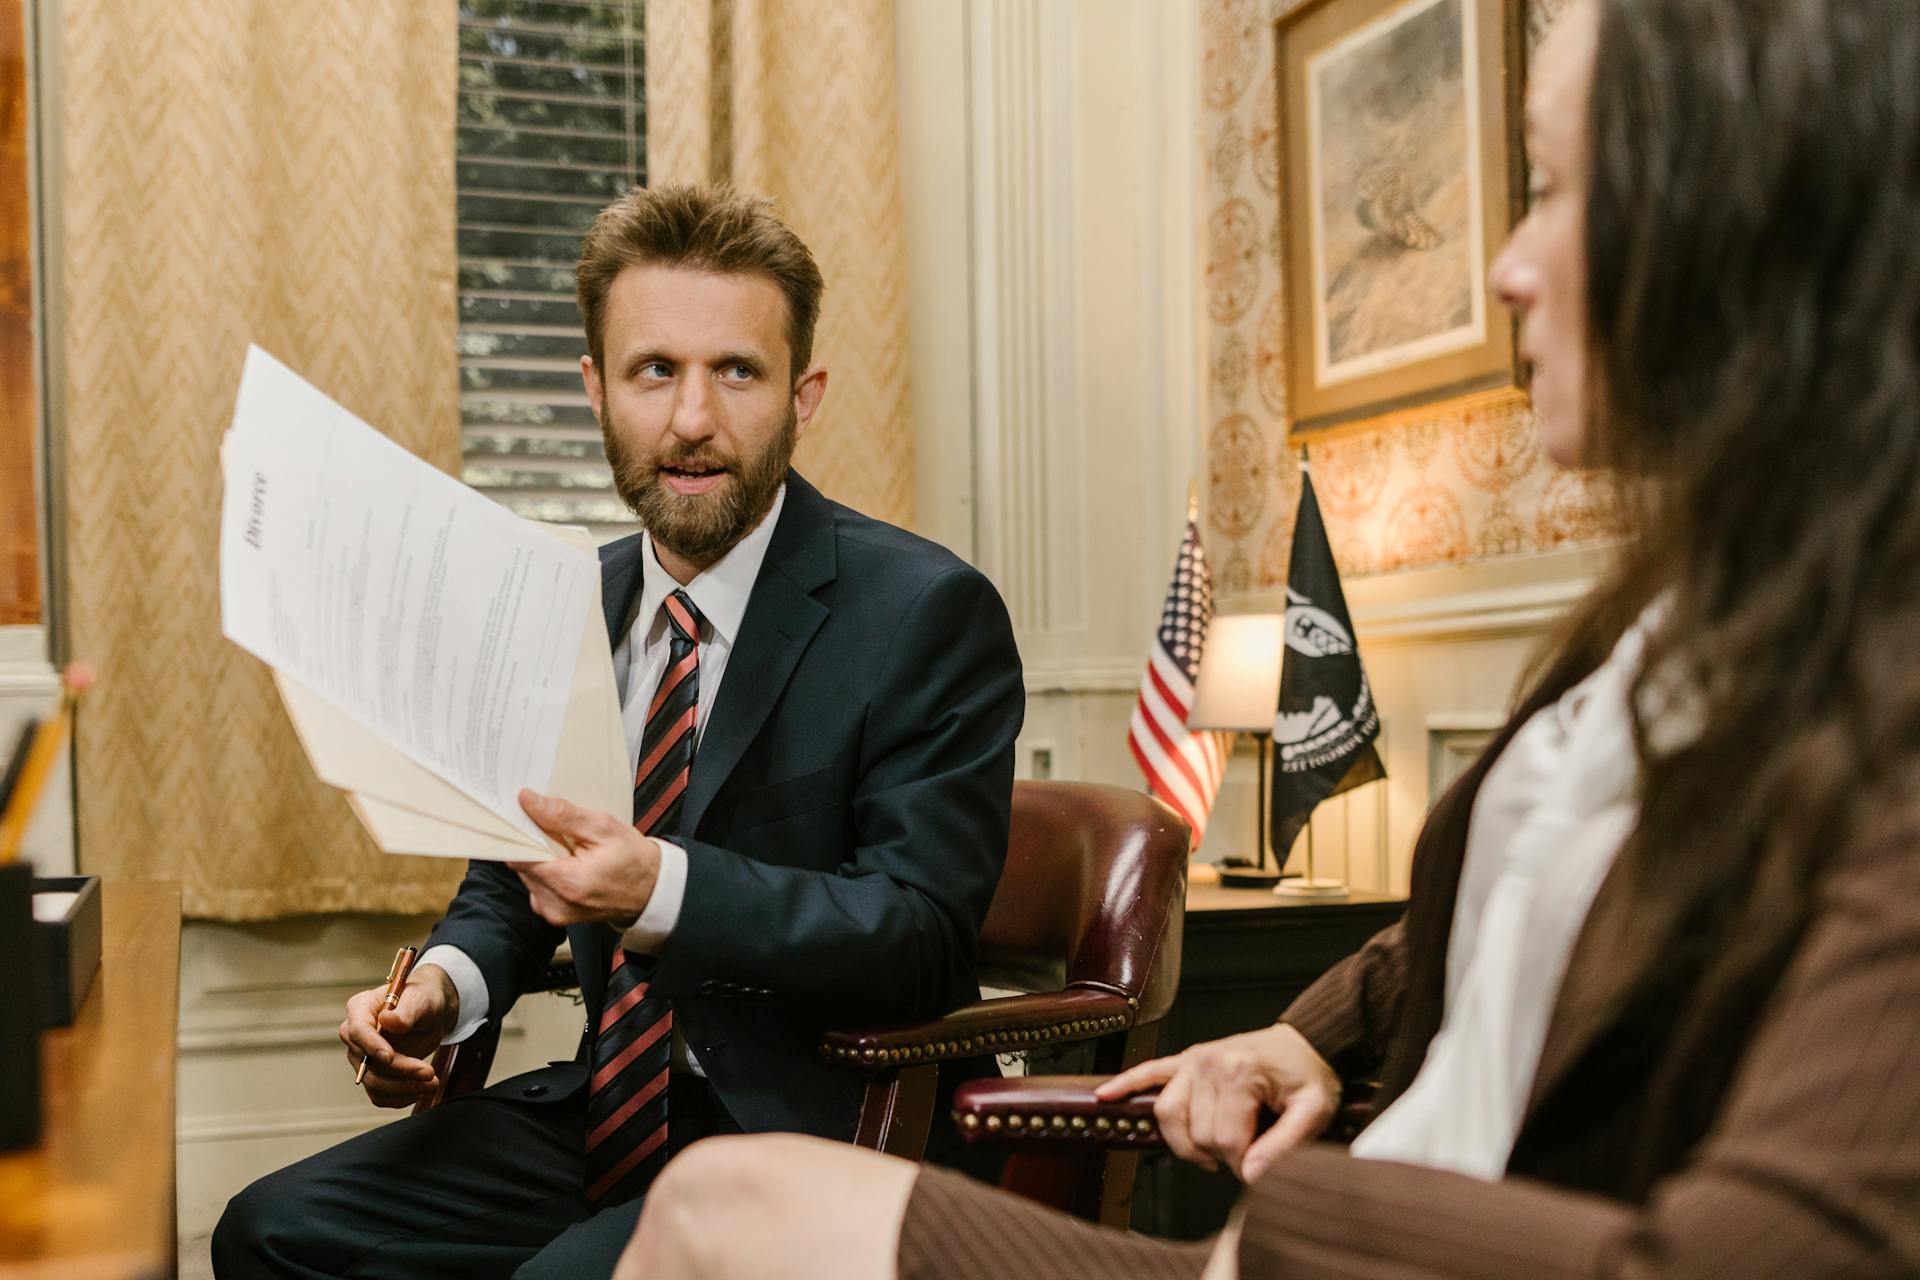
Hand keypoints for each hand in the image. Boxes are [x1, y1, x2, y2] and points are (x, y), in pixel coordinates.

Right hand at [339, 962, 458, 1108]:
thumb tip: (386, 1021)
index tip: (390, 1057)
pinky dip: (399, 1098)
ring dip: (402, 1088)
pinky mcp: (375, 1073)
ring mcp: (363, 1057)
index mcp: (360, 1008)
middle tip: (429, 1073)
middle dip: (398, 1070)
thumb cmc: (422, 997)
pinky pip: (379, 1095)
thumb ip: (405, 1012)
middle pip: (366, 1061)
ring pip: (373, 1082)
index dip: (372, 1046)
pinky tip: (420, 1090)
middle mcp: (356, 1036)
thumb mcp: (420, 998)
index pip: (357, 1030)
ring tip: (432, 1083)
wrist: (430, 1012)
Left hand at [511, 789, 660, 926]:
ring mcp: (553, 912)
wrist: (651, 890)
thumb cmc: (633, 860)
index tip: (527, 818)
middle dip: (534, 845)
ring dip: (541, 859)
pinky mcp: (554, 914)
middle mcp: (555, 903)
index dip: (520, 833)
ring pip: (527, 875)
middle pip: (521, 865)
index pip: (519, 855)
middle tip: (557, 832)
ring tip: (567, 849)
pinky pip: (537, 887)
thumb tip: (527, 801)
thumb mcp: (603, 827)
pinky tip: (567, 864)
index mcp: (568, 883)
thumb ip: (562, 815)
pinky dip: (547, 872)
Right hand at [1095, 1022, 1339, 1181]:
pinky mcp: (1185, 1058)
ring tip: (1209, 1153)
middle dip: (1221, 1155)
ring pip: (1168, 1114)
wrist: (1305, 1042)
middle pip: (1198, 1132)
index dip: (1243, 1165)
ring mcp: (1193, 1059)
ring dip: (1185, 1142)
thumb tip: (1250, 1175)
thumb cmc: (1310, 1077)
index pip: (1226, 1141)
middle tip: (1247, 1154)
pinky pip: (1149, 1073)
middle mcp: (1209, 1063)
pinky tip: (1106, 1097)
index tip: (1261, 1167)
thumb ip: (1284, 1146)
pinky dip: (1126, 1085)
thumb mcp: (1313, 1112)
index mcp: (1240, 1073)